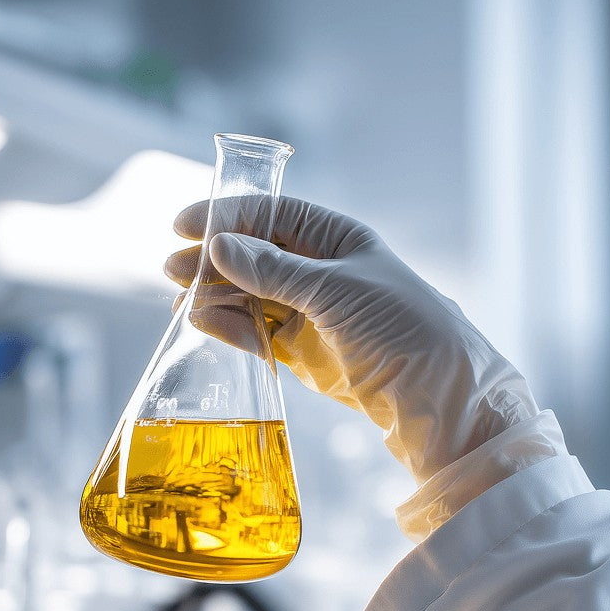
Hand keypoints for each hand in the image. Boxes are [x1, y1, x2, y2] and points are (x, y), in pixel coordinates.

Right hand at [165, 197, 537, 482]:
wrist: (436, 395)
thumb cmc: (400, 325)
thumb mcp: (336, 290)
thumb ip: (275, 271)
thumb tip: (218, 246)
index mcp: (336, 238)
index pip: (272, 215)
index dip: (227, 215)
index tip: (183, 225)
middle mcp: (319, 270)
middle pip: (253, 254)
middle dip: (213, 259)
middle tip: (172, 269)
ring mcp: (308, 310)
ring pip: (249, 294)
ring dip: (215, 295)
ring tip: (182, 303)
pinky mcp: (301, 350)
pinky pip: (255, 331)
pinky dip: (230, 327)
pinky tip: (203, 323)